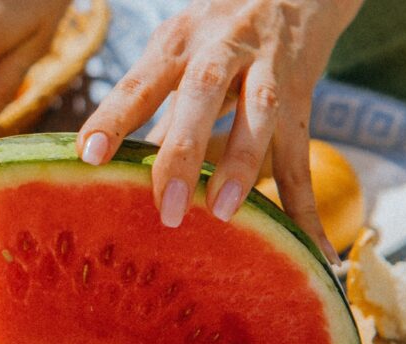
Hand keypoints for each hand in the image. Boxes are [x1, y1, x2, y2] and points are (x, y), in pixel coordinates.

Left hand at [76, 0, 361, 263]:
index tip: (88, 156)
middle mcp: (223, 47)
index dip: (114, 117)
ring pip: (260, 113)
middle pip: (202, 92)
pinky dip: (306, 208)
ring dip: (242, 164)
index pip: (141, 81)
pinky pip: (303, 156)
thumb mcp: (178, 51)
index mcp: (179, 42)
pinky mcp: (303, 98)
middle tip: (165, 208)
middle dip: (183, 149)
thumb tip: (114, 163)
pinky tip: (317, 252)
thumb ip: (152, 104)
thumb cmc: (217, 29)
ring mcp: (268, 69)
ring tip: (223, 212)